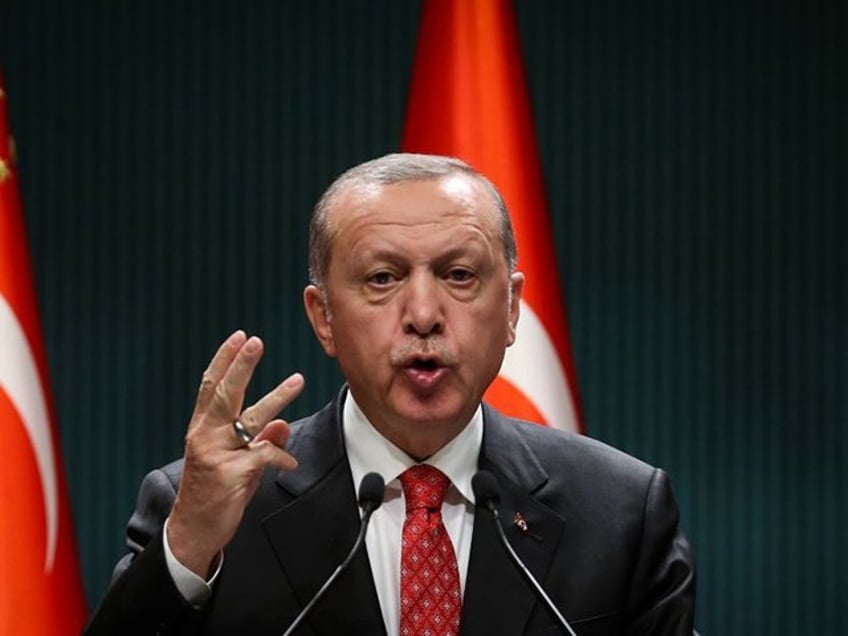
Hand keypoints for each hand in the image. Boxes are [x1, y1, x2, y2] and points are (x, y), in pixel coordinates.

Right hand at [167, 330, 304, 576]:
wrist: (193, 532)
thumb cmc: (214, 493)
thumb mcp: (236, 462)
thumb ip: (258, 442)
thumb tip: (282, 424)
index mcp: (201, 429)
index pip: (210, 387)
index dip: (224, 360)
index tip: (239, 338)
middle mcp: (204, 436)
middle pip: (224, 393)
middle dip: (241, 365)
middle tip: (255, 342)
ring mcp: (216, 454)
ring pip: (250, 419)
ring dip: (276, 398)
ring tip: (297, 380)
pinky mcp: (230, 474)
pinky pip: (264, 455)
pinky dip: (281, 456)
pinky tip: (290, 462)